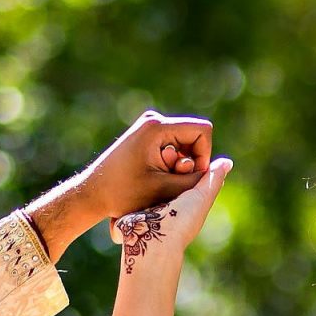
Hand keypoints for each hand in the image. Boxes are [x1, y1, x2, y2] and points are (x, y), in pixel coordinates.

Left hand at [81, 110, 213, 222]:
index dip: (204, 156)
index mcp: (157, 127)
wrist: (91, 194)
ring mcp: (149, 127)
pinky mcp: (146, 136)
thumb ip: (197, 178)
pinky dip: (171, 165)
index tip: (189, 176)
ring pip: (185, 144)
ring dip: (180, 166)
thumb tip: (224, 166)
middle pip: (194, 137)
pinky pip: (173, 147)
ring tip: (161, 182)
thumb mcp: (165, 189)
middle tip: (171, 182)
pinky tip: (155, 178)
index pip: (202, 131)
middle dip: (190, 162)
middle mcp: (154, 121)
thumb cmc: (124, 194)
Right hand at [112, 156, 232, 278]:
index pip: (188, 174)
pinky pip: (136, 184)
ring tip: (157, 151)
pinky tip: (138, 158)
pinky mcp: (134, 205)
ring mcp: (150, 205)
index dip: (186, 160)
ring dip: (155, 164)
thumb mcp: (201, 197)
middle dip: (169, 159)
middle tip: (166, 149)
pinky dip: (139, 172)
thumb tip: (227, 162)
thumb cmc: (180, 221)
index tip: (183, 151)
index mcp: (187, 203)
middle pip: (170, 173)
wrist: (150, 240)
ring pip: (153, 176)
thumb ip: (212, 180)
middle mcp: (169, 204)